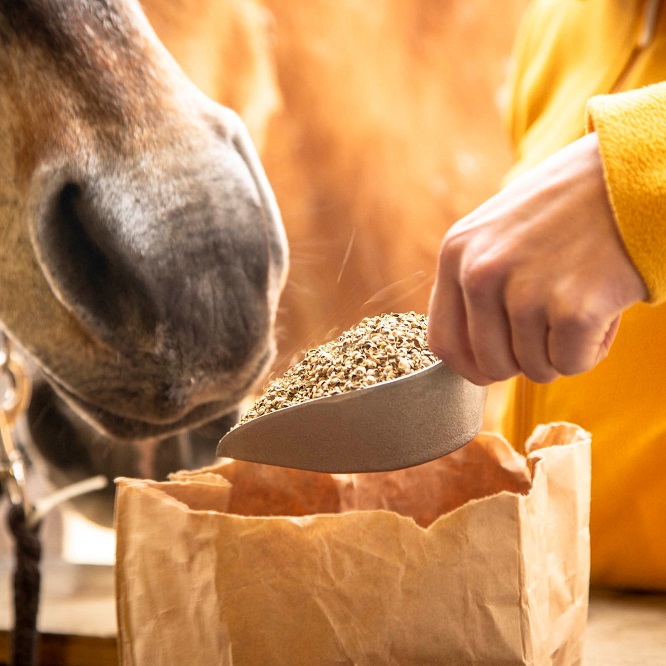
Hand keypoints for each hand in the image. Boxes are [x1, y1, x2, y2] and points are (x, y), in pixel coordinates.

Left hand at [427, 132, 647, 385]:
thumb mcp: (497, 229)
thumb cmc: (568, 205)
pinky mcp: (573, 309)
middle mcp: (481, 273)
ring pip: (535, 369)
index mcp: (456, 252)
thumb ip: (474, 281)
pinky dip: (594, 348)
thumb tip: (466, 354)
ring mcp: (525, 291)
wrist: (635, 173)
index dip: (470, 366)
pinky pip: (572, 365)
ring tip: (582, 298)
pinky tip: (604, 307)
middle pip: (491, 364)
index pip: (443, 341)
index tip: (494, 369)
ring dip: (563, 348)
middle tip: (554, 322)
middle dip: (525, 357)